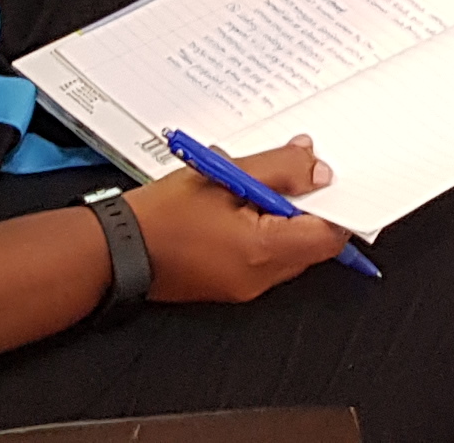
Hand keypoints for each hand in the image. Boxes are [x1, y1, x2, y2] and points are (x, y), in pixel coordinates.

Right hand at [126, 137, 351, 302]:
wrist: (116, 250)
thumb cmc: (160, 216)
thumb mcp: (223, 174)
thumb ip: (277, 169)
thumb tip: (317, 167)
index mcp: (262, 249)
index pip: (328, 235)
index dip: (337, 204)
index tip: (329, 178)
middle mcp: (260, 277)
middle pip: (311, 244)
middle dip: (306, 206)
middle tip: (286, 173)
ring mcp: (246, 287)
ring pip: (289, 250)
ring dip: (282, 217)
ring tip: (248, 186)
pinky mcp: (232, 286)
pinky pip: (266, 258)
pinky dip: (263, 231)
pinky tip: (235, 204)